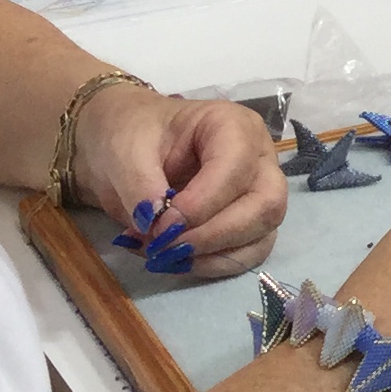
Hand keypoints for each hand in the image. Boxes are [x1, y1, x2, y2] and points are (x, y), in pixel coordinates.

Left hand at [74, 91, 284, 279]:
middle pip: (265, 205)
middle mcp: (258, 159)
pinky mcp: (251, 223)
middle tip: (165, 247)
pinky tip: (176, 261)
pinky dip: (214, 265)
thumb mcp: (125, 151)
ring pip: (262, 235)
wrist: (126, 148)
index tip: (158, 225)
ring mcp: (260, 192)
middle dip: (215, 235)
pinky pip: (250, 253)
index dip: (201, 203)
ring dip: (213, 255)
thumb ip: (140, 185)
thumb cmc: (131, 136)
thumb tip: (156, 225)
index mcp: (233, 126)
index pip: (236, 167)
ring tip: (164, 255)